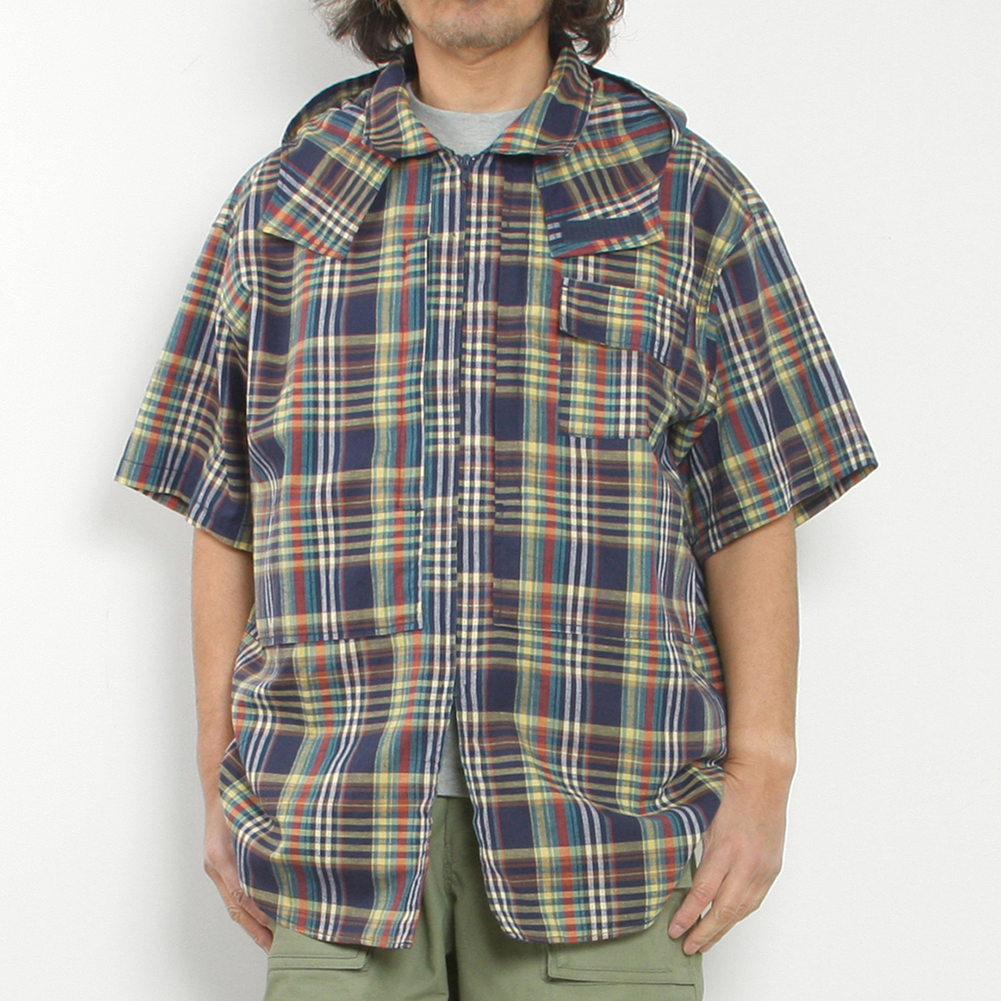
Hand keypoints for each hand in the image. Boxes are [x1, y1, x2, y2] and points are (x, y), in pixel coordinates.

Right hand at [203, 796, 273, 950]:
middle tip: (276, 947)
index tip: (280, 924)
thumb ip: (267, 834)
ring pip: (233, 904)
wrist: (219, 781)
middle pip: (236, 906)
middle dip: (256, 929)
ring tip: (272, 942)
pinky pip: (232, 893)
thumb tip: (292, 854)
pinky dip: (247, 909)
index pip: (241, 892)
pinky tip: (263, 917)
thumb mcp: (251, 811)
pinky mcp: (220, 865)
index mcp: (222, 853)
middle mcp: (217, 863)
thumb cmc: (239, 792)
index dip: (260, 910)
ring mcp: (216, 866)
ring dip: (252, 923)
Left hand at [668, 754, 791, 953]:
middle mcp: (746, 861)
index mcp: (725, 847)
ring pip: (742, 908)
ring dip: (723, 928)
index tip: (675, 930)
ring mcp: (762, 866)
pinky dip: (740, 914)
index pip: (704, 892)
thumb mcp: (699, 812)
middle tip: (688, 947)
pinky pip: (755, 898)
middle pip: (725, 909)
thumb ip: (685, 840)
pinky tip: (728, 921)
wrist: (763, 776)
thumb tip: (663, 863)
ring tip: (706, 942)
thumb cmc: (728, 786)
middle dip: (705, 932)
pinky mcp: (772, 866)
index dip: (689, 915)